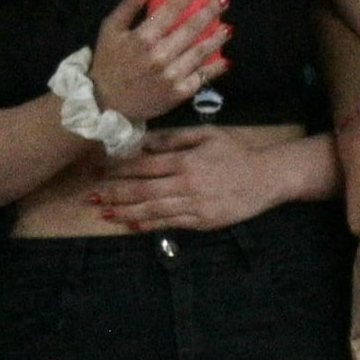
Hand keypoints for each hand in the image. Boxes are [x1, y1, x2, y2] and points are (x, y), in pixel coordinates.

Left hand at [87, 124, 301, 232]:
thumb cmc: (236, 152)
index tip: (99, 169)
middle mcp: (186, 184)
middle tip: (91, 196)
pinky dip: (148, 224)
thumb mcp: (206, 135)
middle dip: (114, 193)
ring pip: (151, 210)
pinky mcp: (202, 221)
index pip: (144, 165)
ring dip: (124, 212)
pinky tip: (131, 223)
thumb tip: (142, 142)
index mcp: (185, 160)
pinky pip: (169, 224)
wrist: (268, 177)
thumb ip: (173, 139)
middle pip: (141, 190)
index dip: (119, 168)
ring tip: (103, 213)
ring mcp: (194, 206)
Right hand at [90, 0, 228, 122]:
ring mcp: (172, 75)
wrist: (107, 103)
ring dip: (217, 38)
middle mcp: (161, 55)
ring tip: (228, 27)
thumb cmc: (108, 62)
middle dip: (209, 12)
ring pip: (201, 52)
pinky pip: (202, 77)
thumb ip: (128, 6)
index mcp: (143, 37)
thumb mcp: (110, 29)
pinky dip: (216, 68)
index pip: (171, 9)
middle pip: (191, 28)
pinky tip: (226, 59)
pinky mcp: (180, 92)